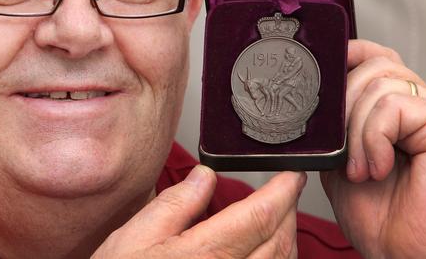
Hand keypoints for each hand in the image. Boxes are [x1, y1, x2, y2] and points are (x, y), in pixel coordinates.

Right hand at [93, 167, 305, 258]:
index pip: (260, 217)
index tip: (291, 175)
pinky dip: (276, 258)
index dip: (282, 191)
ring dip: (285, 236)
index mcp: (205, 257)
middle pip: (279, 241)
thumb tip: (205, 176)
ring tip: (278, 214)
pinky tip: (265, 249)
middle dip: (287, 210)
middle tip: (285, 189)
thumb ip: (176, 204)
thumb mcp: (135, 237)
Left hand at [321, 39, 425, 257]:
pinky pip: (394, 106)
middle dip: (342, 102)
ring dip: (355, 130)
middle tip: (339, 148)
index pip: (378, 59)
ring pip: (380, 83)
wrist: (406, 252)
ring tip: (359, 169)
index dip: (351, 53)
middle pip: (376, 65)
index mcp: (395, 113)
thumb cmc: (382, 219)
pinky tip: (377, 168)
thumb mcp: (340, 165)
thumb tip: (311, 103)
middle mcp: (419, 108)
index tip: (322, 67)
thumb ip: (334, 131)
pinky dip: (373, 137)